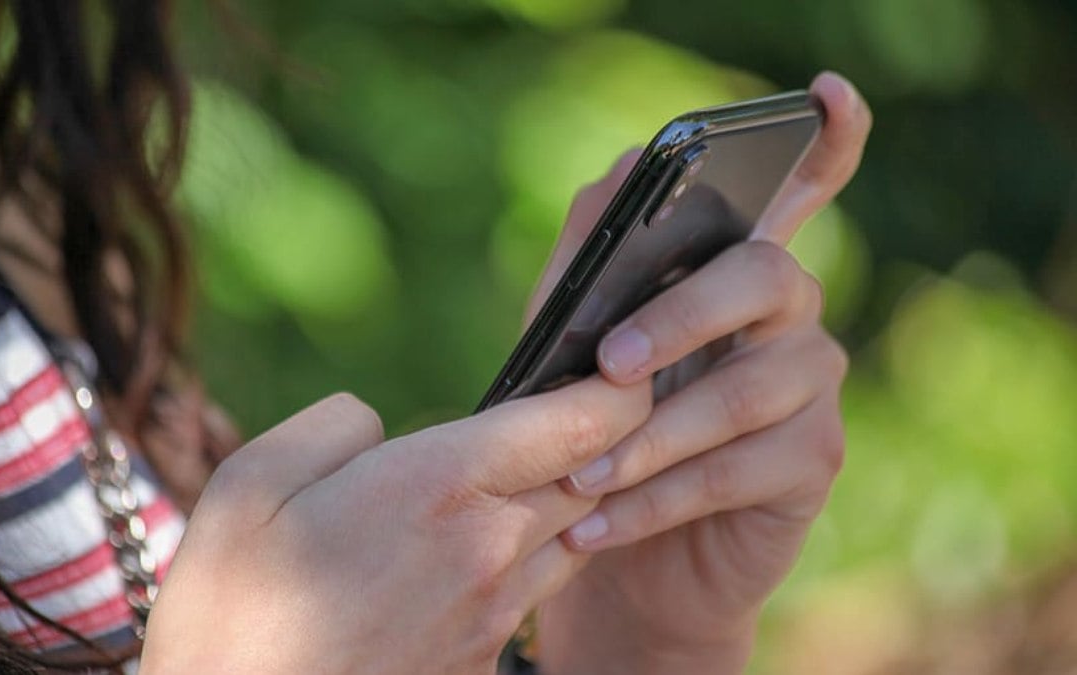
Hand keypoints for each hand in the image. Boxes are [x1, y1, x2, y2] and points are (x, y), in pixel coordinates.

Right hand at [140, 377, 651, 673]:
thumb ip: (334, 427)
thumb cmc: (230, 618)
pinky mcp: (484, 665)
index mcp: (438, 487)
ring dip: (563, 502)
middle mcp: (487, 551)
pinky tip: (465, 558)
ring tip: (514, 482)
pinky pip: (531, 596)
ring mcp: (493, 618)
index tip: (623, 368)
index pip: (579, 424)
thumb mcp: (249, 487)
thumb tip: (378, 425)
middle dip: (596, 442)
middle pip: (591, 478)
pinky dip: (522, 563)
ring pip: (572, 538)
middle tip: (568, 412)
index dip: (621, 389)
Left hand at [528, 72, 871, 673]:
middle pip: (764, 277)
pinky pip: (735, 471)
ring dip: (648, 437)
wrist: (620, 554)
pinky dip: (654, 500)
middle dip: (680, 316)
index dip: (828, 137)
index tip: (828, 90)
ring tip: (578, 478)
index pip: (802, 187)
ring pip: (743, 390)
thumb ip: (591, 264)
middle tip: (610, 364)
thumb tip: (616, 177)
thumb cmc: (595, 430)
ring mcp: (811, 385)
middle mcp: (789, 313)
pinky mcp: (815, 461)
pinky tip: (597, 526)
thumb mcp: (572, 344)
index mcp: (732, 269)